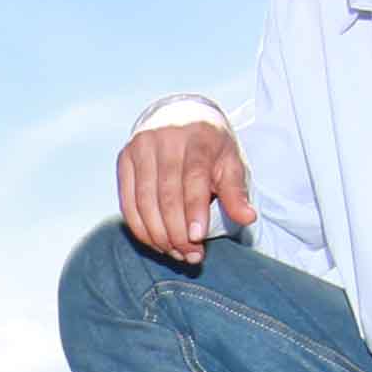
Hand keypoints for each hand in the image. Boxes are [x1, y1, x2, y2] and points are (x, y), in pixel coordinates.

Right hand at [117, 113, 255, 262]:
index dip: (194, 210)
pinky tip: (155, 242)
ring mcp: (140, 147)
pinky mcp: (124, 159)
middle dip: (177, 231)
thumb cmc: (210, 146)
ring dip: (158, 234)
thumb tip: (248, 218)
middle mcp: (165, 138)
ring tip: (175, 253)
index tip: (197, 238)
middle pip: (167, 194)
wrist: (180, 115)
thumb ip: (236, 191)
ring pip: (144, 201)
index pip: (193, 178)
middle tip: (191, 256)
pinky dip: (140, 227)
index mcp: (197, 136)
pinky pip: (128, 201)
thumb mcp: (230, 161)